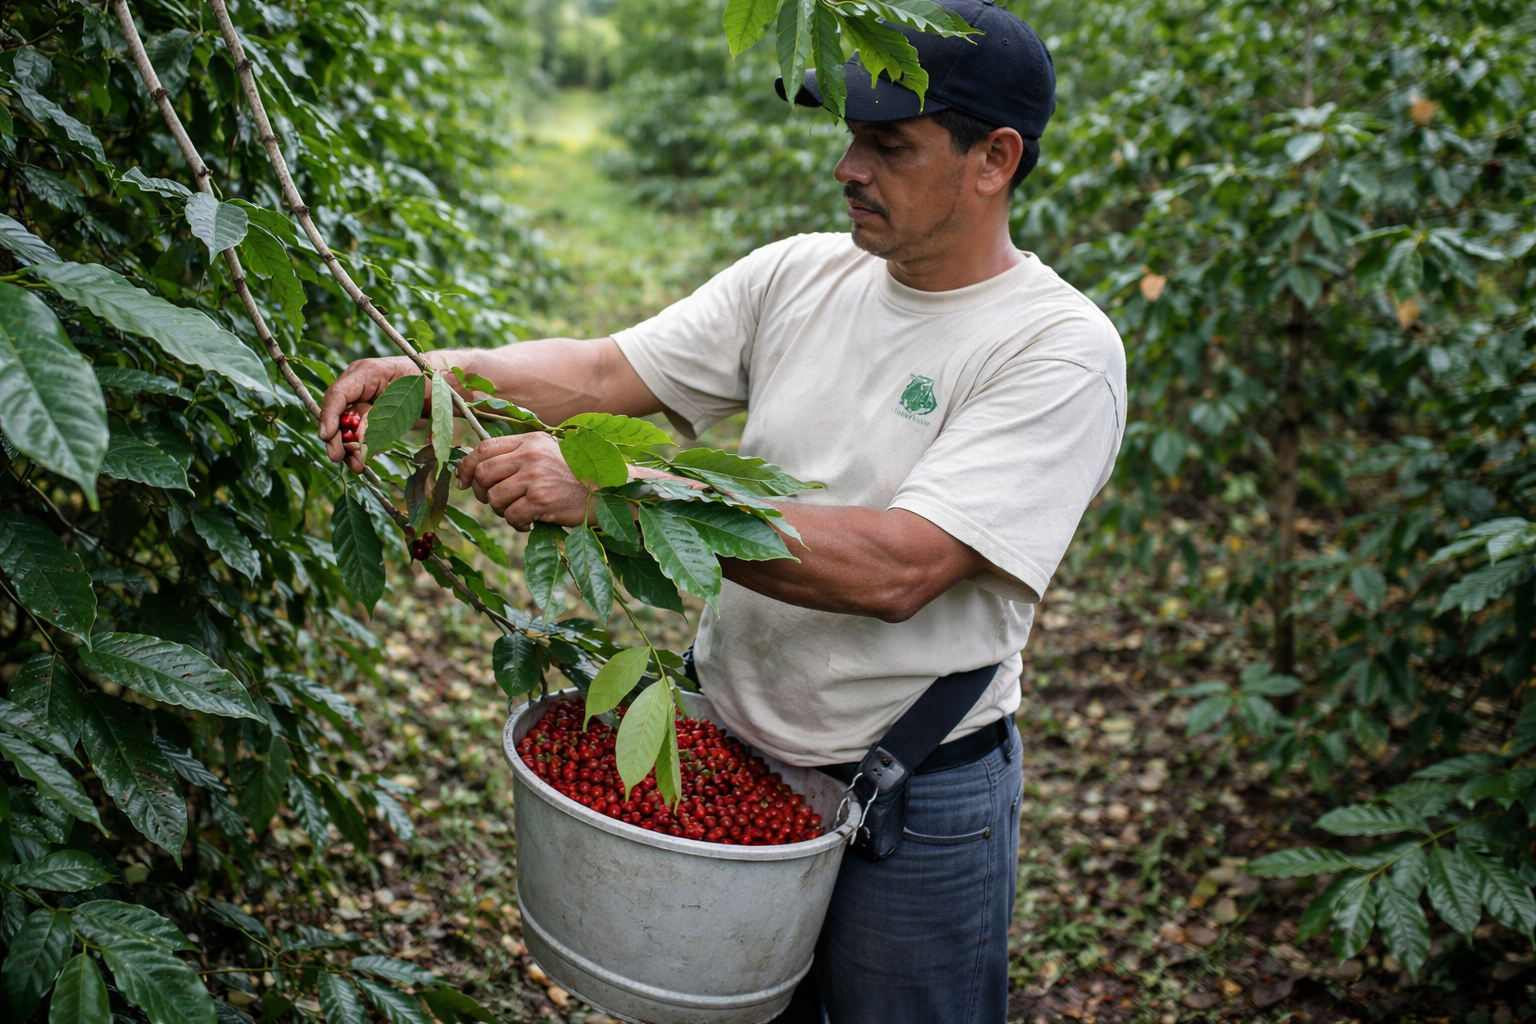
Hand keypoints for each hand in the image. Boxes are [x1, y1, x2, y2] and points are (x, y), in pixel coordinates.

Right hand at [318, 356, 420, 471]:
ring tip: (356, 466)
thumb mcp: (405, 395)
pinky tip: (362, 461)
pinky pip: (359, 434)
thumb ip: (381, 413)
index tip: (326, 436)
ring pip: (346, 427)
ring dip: (348, 447)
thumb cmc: (426, 381)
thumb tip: (360, 436)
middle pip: (337, 413)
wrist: (441, 381)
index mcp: (365, 373)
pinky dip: (360, 448)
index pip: (338, 394)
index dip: (328, 416)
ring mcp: (364, 401)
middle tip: (337, 457)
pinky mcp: (371, 416)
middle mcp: (358, 386)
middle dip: (335, 437)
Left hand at [457, 433, 593, 530]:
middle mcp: (530, 455)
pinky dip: (516, 524)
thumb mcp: (549, 452)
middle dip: (481, 492)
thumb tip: (480, 467)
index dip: (467, 465)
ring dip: (500, 510)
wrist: (609, 491)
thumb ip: (520, 454)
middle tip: (495, 501)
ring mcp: (535, 477)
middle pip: (483, 473)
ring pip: (494, 497)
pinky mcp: (541, 500)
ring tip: (517, 511)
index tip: (464, 481)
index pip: (484, 448)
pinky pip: (511, 516)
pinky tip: (529, 522)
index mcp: (530, 440)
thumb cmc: (577, 475)